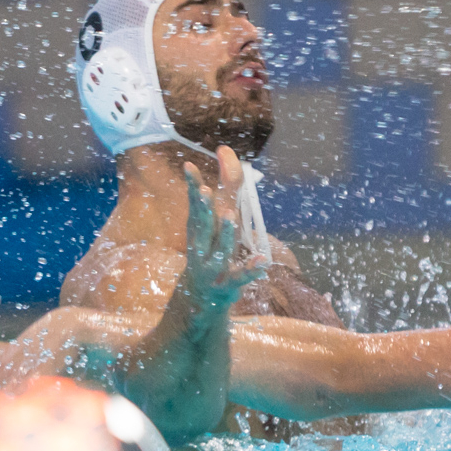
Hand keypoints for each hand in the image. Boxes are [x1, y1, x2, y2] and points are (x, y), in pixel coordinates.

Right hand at [180, 145, 267, 319]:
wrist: (197, 300)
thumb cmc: (210, 250)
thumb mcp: (216, 221)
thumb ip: (225, 186)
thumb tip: (225, 150)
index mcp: (199, 231)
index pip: (195, 206)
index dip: (192, 187)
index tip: (188, 167)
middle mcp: (202, 247)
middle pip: (201, 227)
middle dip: (202, 210)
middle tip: (204, 192)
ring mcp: (213, 268)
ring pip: (219, 250)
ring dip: (224, 234)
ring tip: (230, 216)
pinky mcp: (228, 285)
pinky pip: (240, 277)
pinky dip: (250, 270)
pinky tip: (262, 262)